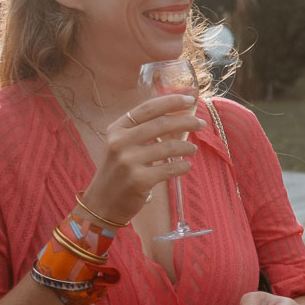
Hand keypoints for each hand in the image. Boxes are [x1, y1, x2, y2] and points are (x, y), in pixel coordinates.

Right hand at [80, 94, 201, 224]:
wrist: (102, 204)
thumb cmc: (118, 172)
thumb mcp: (122, 146)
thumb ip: (142, 130)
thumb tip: (178, 115)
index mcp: (117, 129)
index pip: (148, 108)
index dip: (172, 101)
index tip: (190, 100)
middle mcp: (120, 142)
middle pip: (162, 124)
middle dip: (187, 121)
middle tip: (201, 124)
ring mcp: (128, 161)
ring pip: (169, 147)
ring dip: (187, 146)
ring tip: (193, 149)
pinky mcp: (138, 180)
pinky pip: (169, 169)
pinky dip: (182, 166)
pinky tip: (186, 166)